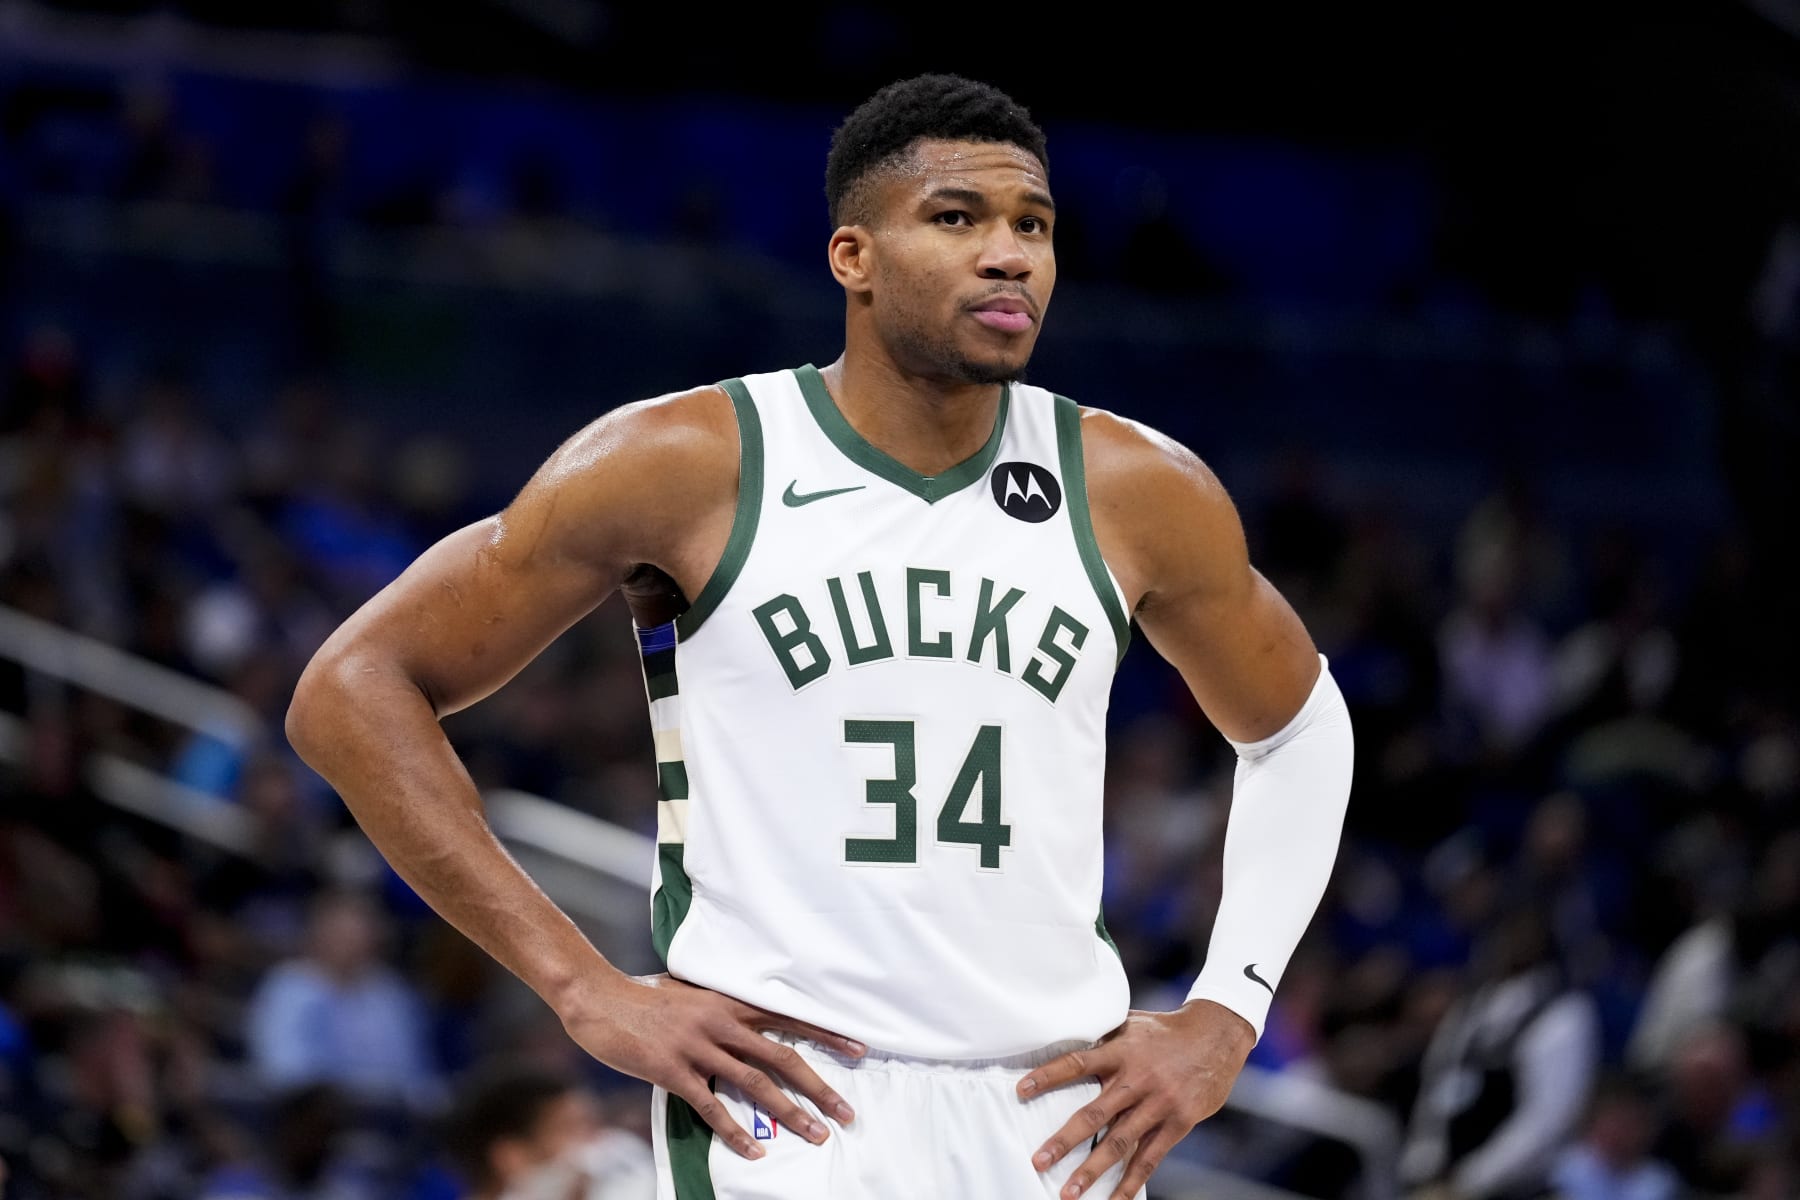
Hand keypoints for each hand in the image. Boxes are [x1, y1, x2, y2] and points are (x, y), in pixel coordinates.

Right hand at [560, 973, 865, 1160]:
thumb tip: (743, 1018)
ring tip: (815, 1135)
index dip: (826, 1035)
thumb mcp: (690, 993)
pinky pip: (711, 1106)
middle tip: (846, 1112)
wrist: (599, 996)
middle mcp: (721, 1023)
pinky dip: (735, 1131)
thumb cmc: (643, 995)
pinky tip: (753, 1152)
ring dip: (789, 1113)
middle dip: (819, 1087)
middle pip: (783, 1057)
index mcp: (729, 1003)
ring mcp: (697, 1047)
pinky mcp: (672, 1070)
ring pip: (756, 1084)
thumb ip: (719, 1008)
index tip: (859, 1050)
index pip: (789, 1019)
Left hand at [1017, 999, 1254, 1198]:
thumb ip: (1102, 1037)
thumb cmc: (1166, 1029)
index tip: (1021, 1090)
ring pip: (1120, 1142)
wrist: (1217, 1034)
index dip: (1048, 1076)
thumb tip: (1064, 1041)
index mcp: (1122, 1051)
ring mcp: (1159, 1103)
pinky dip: (1131, 1181)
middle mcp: (1138, 1079)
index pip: (1077, 1063)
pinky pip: (1151, 1157)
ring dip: (1093, 1170)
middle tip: (1039, 1161)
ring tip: (1069, 1192)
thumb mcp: (1131, 1022)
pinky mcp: (1179, 1122)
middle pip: (1095, 1113)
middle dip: (1064, 1140)